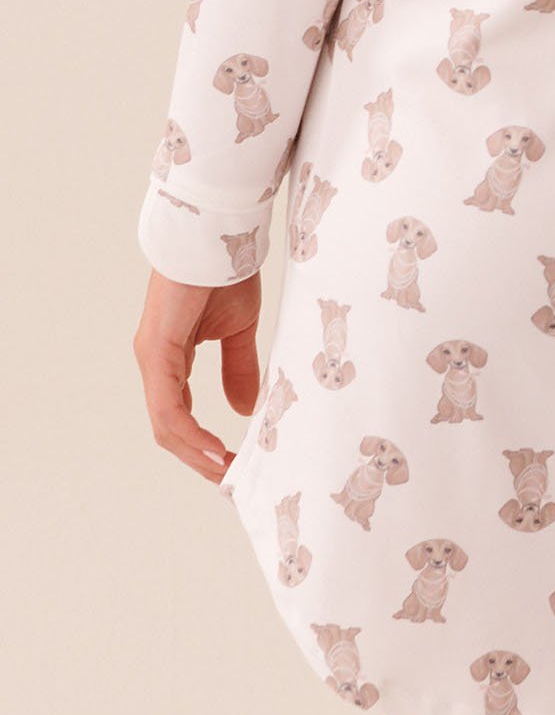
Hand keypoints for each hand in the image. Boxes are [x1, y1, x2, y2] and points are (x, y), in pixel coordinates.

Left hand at [133, 268, 261, 485]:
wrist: (216, 237)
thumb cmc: (225, 272)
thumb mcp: (238, 329)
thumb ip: (238, 369)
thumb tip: (242, 410)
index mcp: (170, 358)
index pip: (180, 414)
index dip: (203, 443)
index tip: (234, 461)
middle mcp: (155, 364)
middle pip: (170, 429)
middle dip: (200, 458)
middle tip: (231, 478)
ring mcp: (152, 359)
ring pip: (167, 425)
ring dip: (196, 454)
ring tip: (225, 471)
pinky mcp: (156, 353)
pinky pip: (169, 408)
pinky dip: (189, 434)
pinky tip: (212, 449)